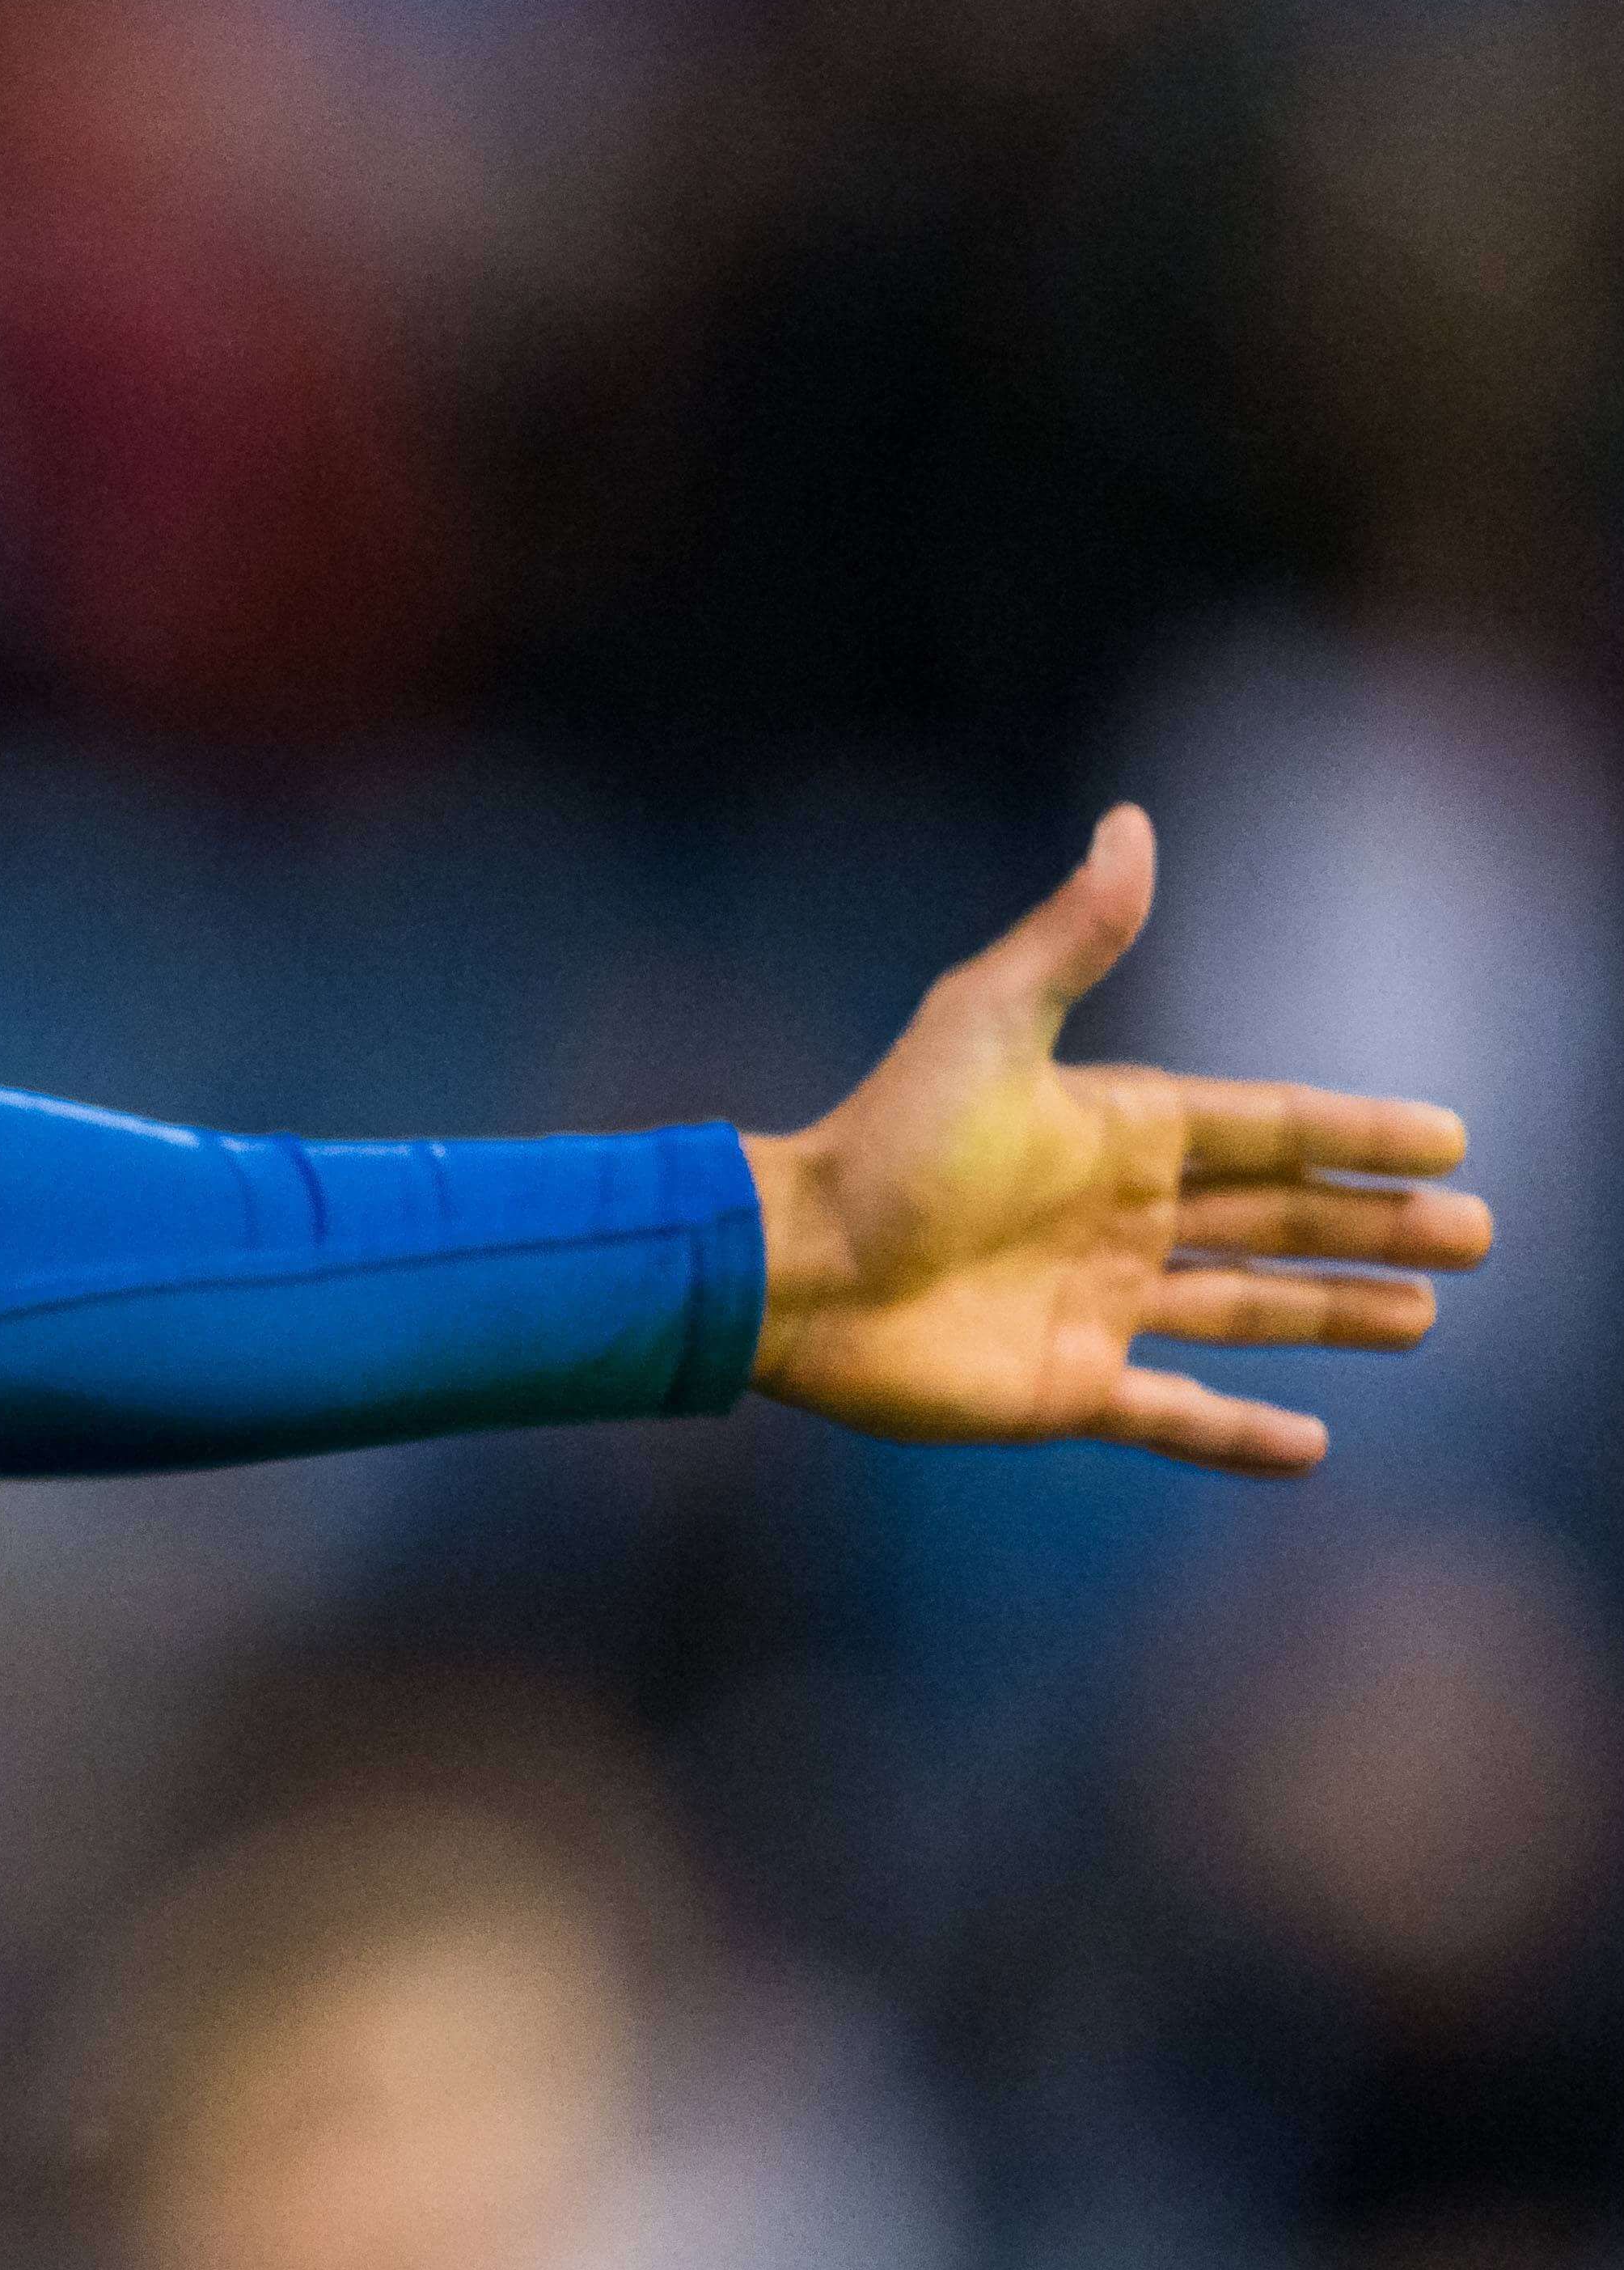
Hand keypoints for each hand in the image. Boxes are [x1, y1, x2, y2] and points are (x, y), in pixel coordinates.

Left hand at [746, 806, 1486, 1477]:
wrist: (790, 1264)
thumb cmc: (882, 1143)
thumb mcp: (986, 1022)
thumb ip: (1070, 937)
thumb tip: (1131, 823)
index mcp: (1116, 1131)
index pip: (1269, 1129)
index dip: (1356, 1133)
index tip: (1447, 1138)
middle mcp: (1117, 1217)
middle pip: (1279, 1219)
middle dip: (1375, 1224)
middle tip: (1478, 1234)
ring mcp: (1095, 1305)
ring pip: (1246, 1308)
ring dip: (1334, 1312)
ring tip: (1423, 1313)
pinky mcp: (1065, 1389)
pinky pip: (1174, 1415)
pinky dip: (1238, 1435)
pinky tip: (1309, 1446)